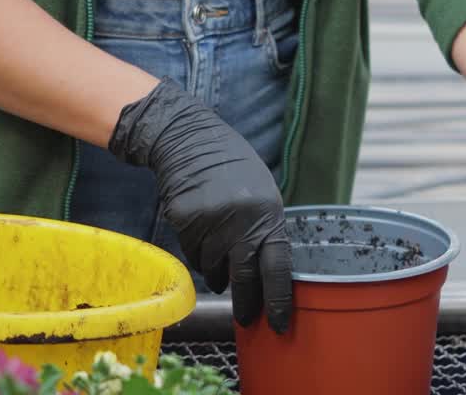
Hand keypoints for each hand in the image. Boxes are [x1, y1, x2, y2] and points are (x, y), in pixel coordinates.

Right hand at [110, 79, 293, 332]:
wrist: (192, 141)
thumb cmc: (234, 170)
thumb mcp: (264, 195)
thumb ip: (266, 230)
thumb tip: (265, 274)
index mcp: (268, 215)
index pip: (277, 267)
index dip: (278, 299)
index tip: (279, 324)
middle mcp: (242, 222)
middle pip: (243, 277)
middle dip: (245, 302)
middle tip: (245, 318)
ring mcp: (212, 223)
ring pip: (214, 269)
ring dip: (217, 270)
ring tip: (219, 248)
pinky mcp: (186, 222)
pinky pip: (193, 255)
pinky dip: (198, 254)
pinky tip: (202, 232)